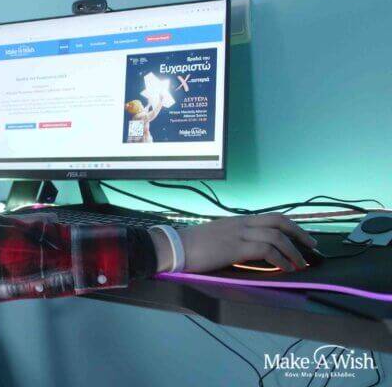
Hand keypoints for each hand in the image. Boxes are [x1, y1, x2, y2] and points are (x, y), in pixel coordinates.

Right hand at [169, 213, 317, 272]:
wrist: (176, 247)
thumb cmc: (191, 245)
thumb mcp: (216, 236)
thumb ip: (233, 238)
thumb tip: (247, 249)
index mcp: (237, 221)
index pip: (270, 218)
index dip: (290, 227)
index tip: (300, 237)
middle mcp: (241, 223)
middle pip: (279, 221)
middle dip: (299, 233)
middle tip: (311, 246)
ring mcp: (239, 234)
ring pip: (277, 236)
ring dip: (293, 251)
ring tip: (300, 263)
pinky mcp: (236, 248)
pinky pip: (267, 250)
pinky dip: (281, 259)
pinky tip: (285, 268)